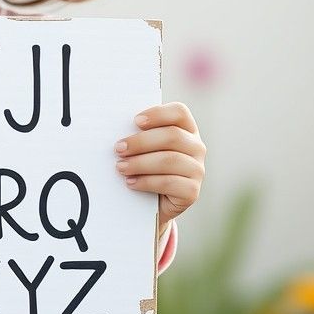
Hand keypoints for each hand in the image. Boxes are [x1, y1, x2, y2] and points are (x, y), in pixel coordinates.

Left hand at [114, 101, 205, 235]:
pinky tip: (131, 182)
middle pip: (172, 136)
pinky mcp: (193, 191)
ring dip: (140, 163)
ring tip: (120, 167)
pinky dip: (146, 181)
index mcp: (186, 129)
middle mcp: (196, 147)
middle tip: (119, 148)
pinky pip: (169, 183)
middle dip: (141, 141)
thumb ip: (138, 134)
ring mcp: (197, 170)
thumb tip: (116, 126)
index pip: (179, 112)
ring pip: (170, 160)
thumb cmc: (144, 166)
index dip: (158, 114)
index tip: (135, 121)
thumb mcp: (143, 147)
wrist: (150, 201)